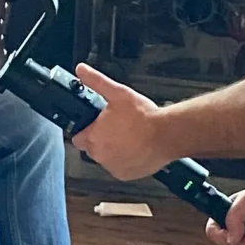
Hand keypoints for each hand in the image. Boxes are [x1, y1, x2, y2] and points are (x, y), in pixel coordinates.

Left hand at [70, 65, 170, 179]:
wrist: (166, 134)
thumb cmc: (144, 117)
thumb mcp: (117, 93)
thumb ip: (96, 81)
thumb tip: (82, 70)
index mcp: (93, 137)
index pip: (78, 138)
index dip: (86, 130)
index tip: (94, 126)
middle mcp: (100, 154)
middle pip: (93, 148)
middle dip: (101, 139)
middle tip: (117, 128)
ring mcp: (112, 166)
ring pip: (107, 157)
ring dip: (114, 149)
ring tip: (129, 136)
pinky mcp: (125, 174)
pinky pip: (120, 167)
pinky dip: (125, 160)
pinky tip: (135, 148)